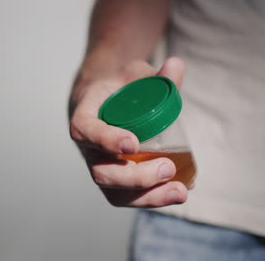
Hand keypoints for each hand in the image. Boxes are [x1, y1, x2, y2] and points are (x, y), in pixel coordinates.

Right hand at [69, 57, 187, 206]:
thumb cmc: (118, 87)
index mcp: (85, 116)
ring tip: (179, 192)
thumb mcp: (134, 73)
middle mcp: (88, 147)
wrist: (107, 100)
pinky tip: (177, 192)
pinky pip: (127, 197)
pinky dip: (151, 198)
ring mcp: (101, 165)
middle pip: (102, 172)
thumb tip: (176, 66)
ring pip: (114, 192)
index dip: (106, 140)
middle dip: (135, 177)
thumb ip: (156, 75)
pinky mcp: (115, 179)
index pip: (86, 130)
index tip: (133, 144)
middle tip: (168, 167)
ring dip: (147, 196)